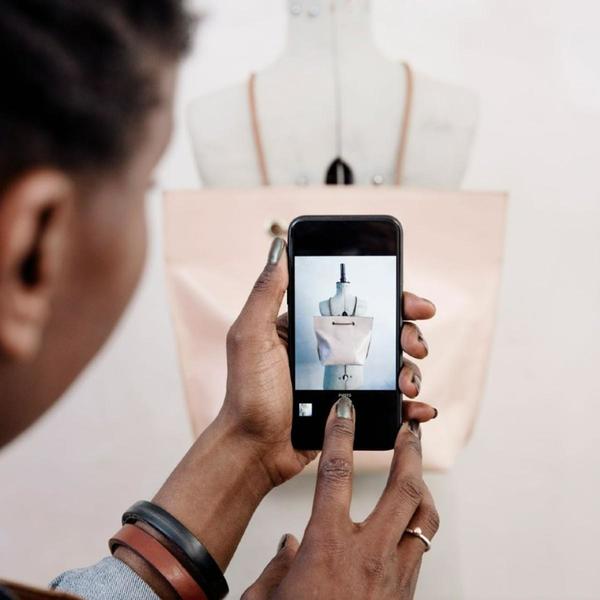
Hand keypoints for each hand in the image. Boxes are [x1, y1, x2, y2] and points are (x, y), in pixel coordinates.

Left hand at [219, 238, 437, 486]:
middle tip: (414, 342)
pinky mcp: (352, 409)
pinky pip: (389, 403)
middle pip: (384, 332)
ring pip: (392, 366)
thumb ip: (267, 292)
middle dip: (409, 333)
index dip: (391, 298)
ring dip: (411, 370)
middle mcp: (331, 350)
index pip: (358, 304)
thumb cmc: (247, 392)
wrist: (254, 448)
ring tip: (408, 384)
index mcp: (311, 327)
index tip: (413, 301)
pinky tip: (420, 409)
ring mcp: (344, 380)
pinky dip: (410, 406)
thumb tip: (279, 247)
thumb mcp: (251, 335)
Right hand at [242, 399, 438, 599]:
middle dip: (409, 451)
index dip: (340, 434)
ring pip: (423, 516)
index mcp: (327, 546)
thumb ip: (279, 564)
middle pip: (402, 487)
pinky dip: (418, 522)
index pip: (335, 474)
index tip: (345, 409)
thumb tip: (291, 543)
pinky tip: (408, 519)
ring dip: (421, 486)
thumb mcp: (268, 597)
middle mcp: (368, 554)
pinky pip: (420, 546)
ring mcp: (393, 575)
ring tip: (415, 468)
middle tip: (409, 428)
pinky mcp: (405, 594)